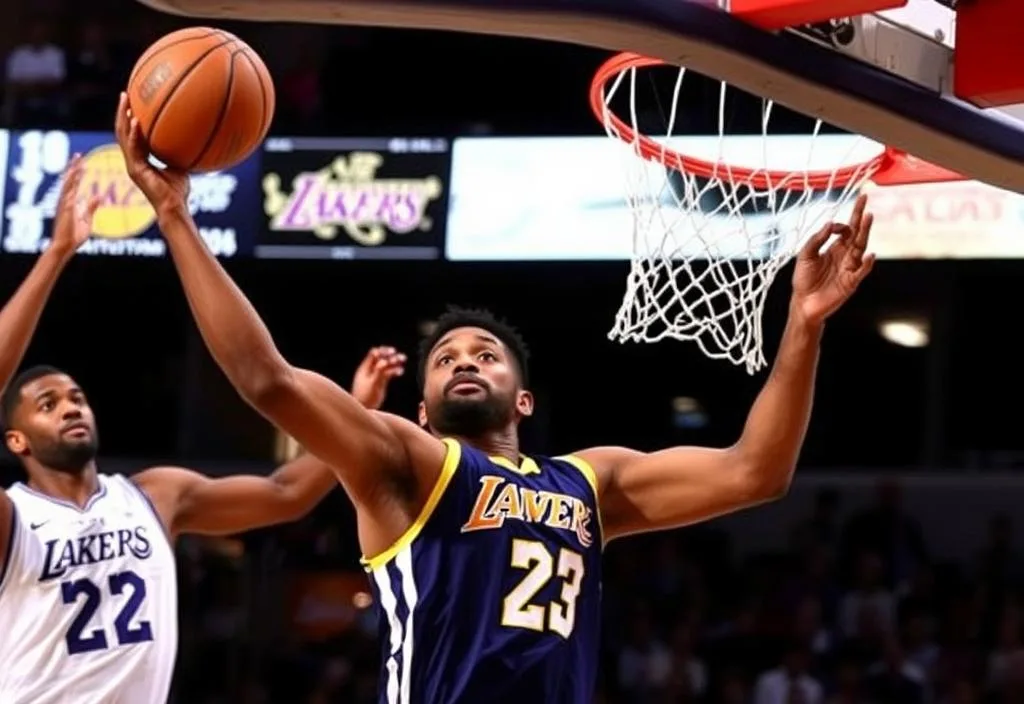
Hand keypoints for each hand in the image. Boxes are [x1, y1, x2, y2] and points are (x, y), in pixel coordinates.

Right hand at [50, 154, 100, 258]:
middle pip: (69, 181)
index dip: (77, 172)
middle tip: (78, 155)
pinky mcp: (64, 213)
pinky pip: (67, 199)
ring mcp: (63, 206)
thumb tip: (99, 195)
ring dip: (72, 176)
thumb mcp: (87, 219)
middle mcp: (65, 201)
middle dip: (73, 168)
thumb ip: (91, 207)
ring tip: (77, 164)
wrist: (66, 246)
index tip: (81, 161)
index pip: (74, 183)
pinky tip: (73, 182)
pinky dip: (70, 190)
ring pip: (67, 187)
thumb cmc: (75, 235)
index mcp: (71, 202)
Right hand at [114, 92, 189, 215]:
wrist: (174, 208)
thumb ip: (179, 152)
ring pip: (122, 137)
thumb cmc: (178, 191)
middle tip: (124, 94)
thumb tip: (193, 136)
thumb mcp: (180, 165)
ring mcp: (132, 165)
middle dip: (122, 112)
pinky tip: (136, 121)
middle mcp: (133, 160)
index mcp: (140, 159)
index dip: (131, 118)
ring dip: (123, 117)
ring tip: (125, 100)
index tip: (133, 101)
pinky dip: (134, 135)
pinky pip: (133, 149)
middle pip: (122, 131)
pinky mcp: (135, 171)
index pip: (132, 134)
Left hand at [351, 346, 405, 409]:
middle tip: (401, 357)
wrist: (364, 409)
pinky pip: (388, 373)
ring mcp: (376, 376)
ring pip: (386, 366)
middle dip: (391, 356)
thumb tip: (385, 361)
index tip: (393, 352)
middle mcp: (370, 370)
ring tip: (403, 360)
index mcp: (365, 368)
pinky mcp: (380, 382)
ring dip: (395, 362)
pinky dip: (394, 371)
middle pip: (381, 358)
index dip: (383, 351)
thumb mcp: (372, 383)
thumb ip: (379, 372)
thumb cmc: (365, 396)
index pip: (374, 354)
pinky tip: (400, 371)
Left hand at [791, 194, 874, 323]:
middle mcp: (845, 256)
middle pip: (857, 234)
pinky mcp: (850, 282)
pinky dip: (867, 264)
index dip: (844, 223)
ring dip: (865, 232)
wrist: (803, 303)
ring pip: (861, 247)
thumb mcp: (805, 255)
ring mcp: (850, 268)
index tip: (836, 223)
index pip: (846, 230)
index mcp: (835, 248)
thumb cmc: (804, 279)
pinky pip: (861, 271)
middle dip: (861, 218)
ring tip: (869, 217)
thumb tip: (830, 223)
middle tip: (865, 202)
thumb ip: (816, 239)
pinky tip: (869, 254)